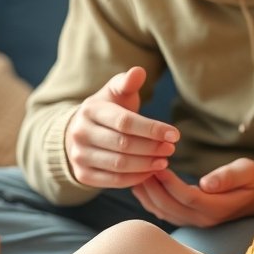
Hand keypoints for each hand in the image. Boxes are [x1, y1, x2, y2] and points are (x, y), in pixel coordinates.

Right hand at [64, 67, 179, 188]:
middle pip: (123, 144)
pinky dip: (135, 178)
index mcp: (91, 110)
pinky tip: (151, 172)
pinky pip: (112, 181)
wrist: (80, 133)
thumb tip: (138, 71)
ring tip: (165, 160)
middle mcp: (80, 133)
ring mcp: (79, 156)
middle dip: (152, 148)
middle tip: (171, 148)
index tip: (175, 134)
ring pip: (118, 165)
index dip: (152, 129)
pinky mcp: (83, 175)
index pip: (125, 122)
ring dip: (146, 165)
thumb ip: (127, 83)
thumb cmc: (108, 110)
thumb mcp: (115, 93)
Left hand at [132, 158, 253, 226]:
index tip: (158, 164)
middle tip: (140, 165)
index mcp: (218, 208)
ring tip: (136, 173)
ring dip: (147, 194)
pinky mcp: (190, 218)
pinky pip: (164, 212)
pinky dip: (150, 199)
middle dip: (152, 187)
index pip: (187, 197)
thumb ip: (228, 177)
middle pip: (169, 207)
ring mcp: (195, 221)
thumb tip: (206, 183)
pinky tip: (142, 185)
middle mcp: (204, 219)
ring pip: (163, 212)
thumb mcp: (248, 172)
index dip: (170, 183)